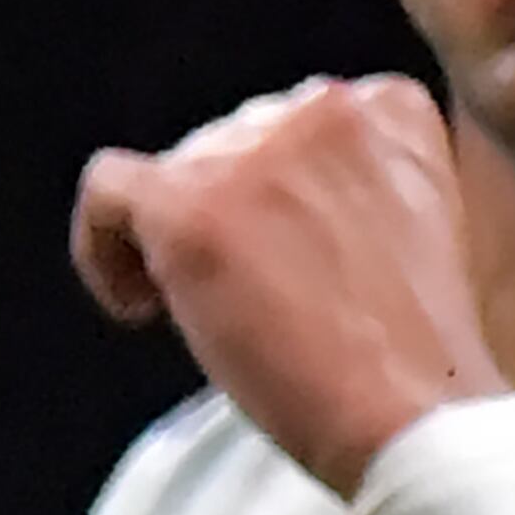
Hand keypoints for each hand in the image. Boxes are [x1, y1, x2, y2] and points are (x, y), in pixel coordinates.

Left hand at [71, 75, 508, 495]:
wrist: (412, 412)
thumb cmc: (412, 352)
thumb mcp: (403, 227)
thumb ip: (342, 187)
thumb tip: (255, 202)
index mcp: (387, 106)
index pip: (294, 127)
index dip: (278, 197)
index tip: (296, 261)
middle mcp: (321, 103)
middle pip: (228, 146)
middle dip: (231, 218)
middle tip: (262, 301)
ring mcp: (251, 149)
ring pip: (172, 175)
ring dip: (180, 242)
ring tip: (223, 317)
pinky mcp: (188, 202)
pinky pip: (106, 192)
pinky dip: (102, 248)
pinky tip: (139, 306)